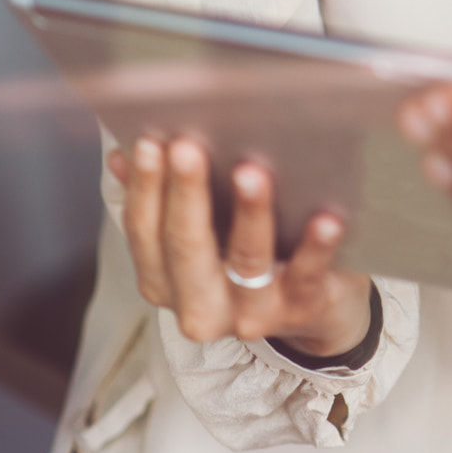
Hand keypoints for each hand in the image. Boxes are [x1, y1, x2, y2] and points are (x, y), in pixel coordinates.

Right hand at [106, 137, 371, 354]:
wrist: (315, 305)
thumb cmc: (249, 251)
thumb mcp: (203, 231)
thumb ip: (165, 196)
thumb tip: (124, 152)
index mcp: (164, 281)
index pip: (144, 231)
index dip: (145, 186)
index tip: (148, 141)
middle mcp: (199, 305)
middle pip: (186, 246)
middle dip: (186, 193)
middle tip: (186, 146)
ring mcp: (251, 311)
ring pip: (247, 260)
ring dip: (249, 214)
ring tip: (250, 172)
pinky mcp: (301, 305)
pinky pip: (307, 274)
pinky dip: (316, 246)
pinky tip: (327, 218)